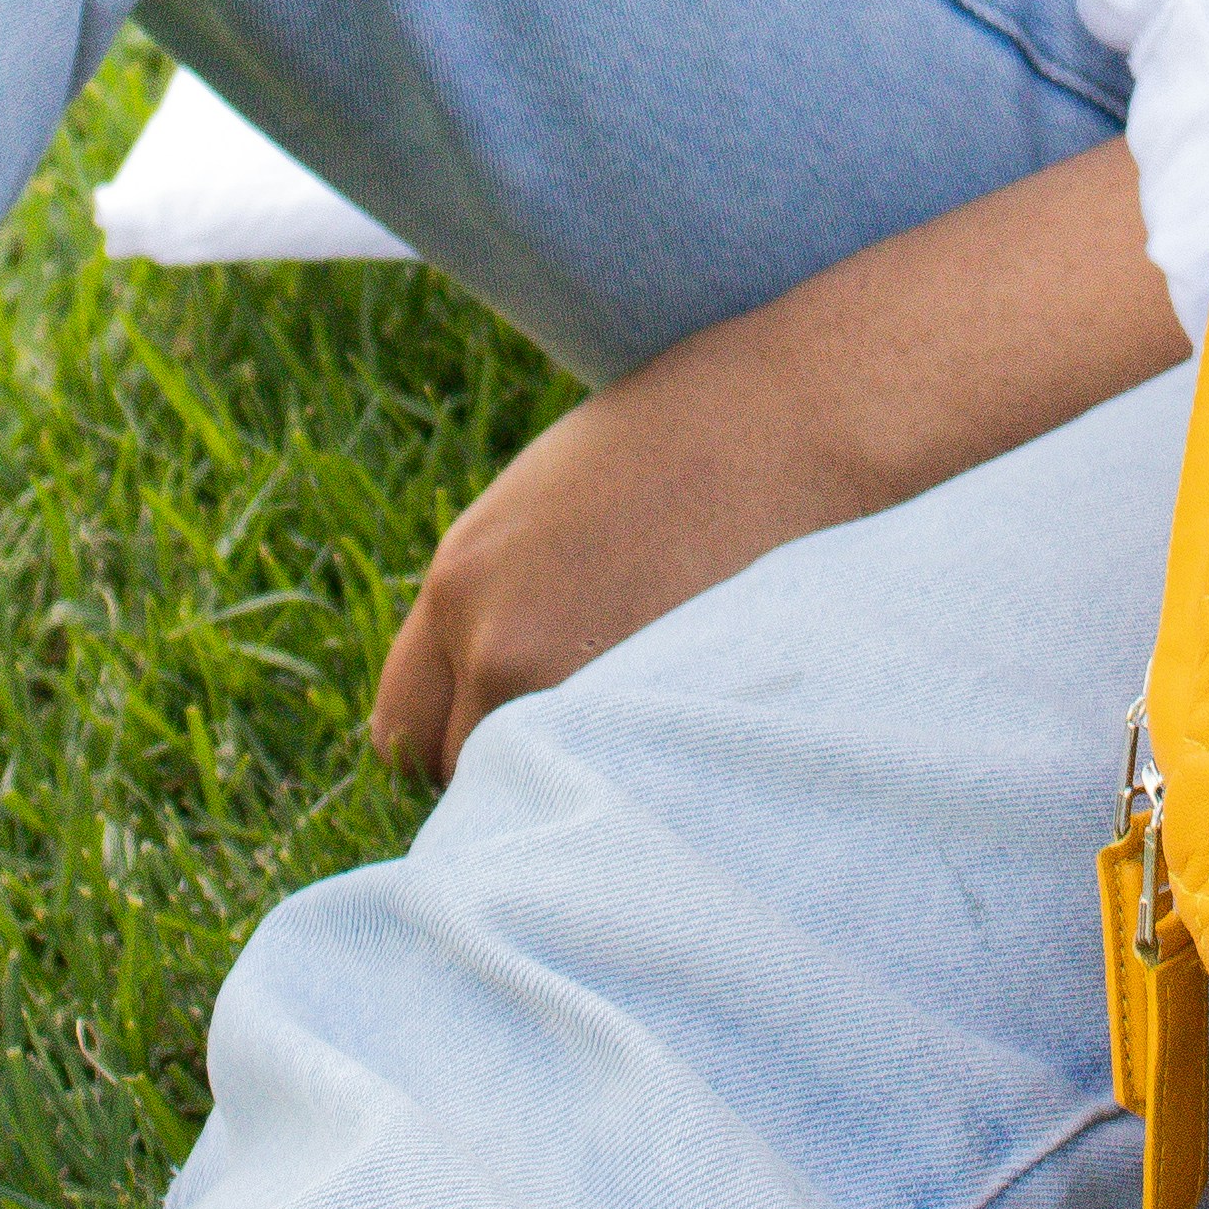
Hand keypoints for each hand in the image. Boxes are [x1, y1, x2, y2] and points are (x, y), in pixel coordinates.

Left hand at [366, 144, 1186, 787]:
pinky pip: (630, 792)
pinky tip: (695, 729)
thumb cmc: (688, 440)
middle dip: (518, 766)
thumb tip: (484, 698)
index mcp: (459, 583)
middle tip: (592, 729)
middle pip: (468, 779)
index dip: (458, 740)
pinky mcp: (663, 718)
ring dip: (588, 777)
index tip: (506, 736)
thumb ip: (500, 599)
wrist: (806, 413)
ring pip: (552, 795)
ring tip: (652, 723)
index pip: (403, 734)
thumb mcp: (547, 503)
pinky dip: (651, 778)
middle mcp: (498, 647)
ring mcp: (578, 689)